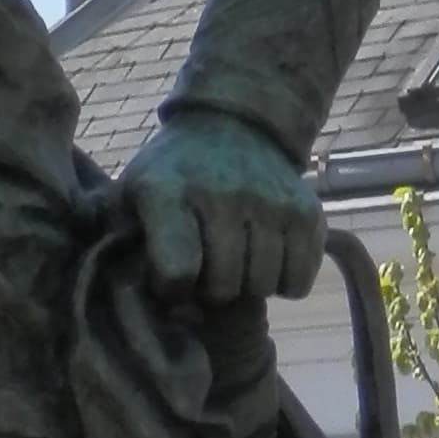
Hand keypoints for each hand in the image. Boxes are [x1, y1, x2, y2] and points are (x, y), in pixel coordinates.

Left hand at [116, 109, 323, 307]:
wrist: (231, 125)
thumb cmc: (174, 175)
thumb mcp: (133, 196)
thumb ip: (131, 250)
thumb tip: (175, 313)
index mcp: (167, 190)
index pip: (177, 271)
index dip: (172, 289)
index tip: (171, 278)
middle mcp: (223, 193)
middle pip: (223, 286)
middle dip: (211, 290)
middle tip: (207, 269)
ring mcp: (271, 201)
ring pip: (264, 286)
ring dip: (248, 286)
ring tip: (236, 260)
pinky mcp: (307, 211)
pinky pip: (299, 280)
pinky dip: (283, 281)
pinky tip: (266, 258)